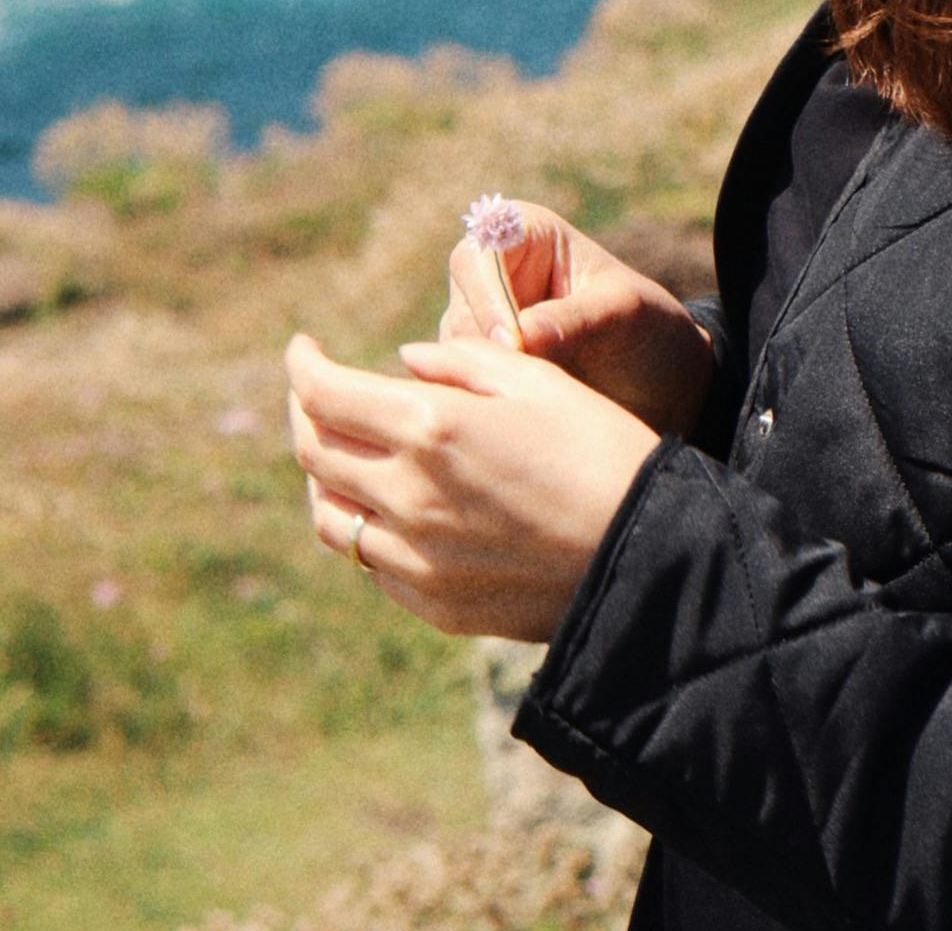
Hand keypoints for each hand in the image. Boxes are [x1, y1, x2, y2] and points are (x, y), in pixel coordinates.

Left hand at [285, 330, 658, 641]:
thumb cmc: (600, 448)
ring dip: (324, 477)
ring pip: (330, 517)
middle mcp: (408, 497)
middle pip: (313, 453)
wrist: (649, 557)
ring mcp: (417, 559)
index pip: (324, 394)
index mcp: (430, 429)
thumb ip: (459, 360)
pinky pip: (372, 563)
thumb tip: (404, 361)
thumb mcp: (535, 379)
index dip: (302, 363)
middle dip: (305, 412)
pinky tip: (392, 507)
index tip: (303, 347)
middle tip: (317, 392)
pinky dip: (365, 527)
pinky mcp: (436, 605)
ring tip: (347, 453)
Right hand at [443, 200, 716, 439]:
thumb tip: (521, 337)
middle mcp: (489, 276)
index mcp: (521, 234)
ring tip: (535, 406)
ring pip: (451, 358)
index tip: (513, 345)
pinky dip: (486, 406)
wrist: (665, 388)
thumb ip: (572, 320)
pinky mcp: (478, 372)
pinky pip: (462, 390)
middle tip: (525, 387)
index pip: (478, 258)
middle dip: (487, 353)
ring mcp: (479, 326)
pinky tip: (522, 422)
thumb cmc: (648, 331)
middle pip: (459, 313)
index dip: (488, 301)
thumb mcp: (622, 315)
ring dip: (487, 383)